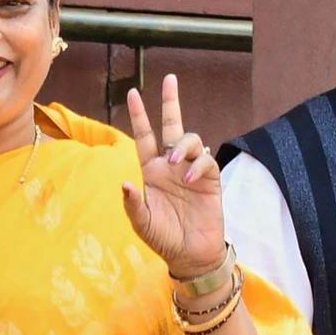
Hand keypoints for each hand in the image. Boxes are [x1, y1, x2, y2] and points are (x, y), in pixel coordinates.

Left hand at [121, 75, 226, 280]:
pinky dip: (197, 165)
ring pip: (192, 140)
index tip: (134, 93)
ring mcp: (191, 171)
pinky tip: (188, 177)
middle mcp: (171, 166)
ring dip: (183, 145)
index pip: (144, 137)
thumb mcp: (142, 223)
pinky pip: (206, 161)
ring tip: (175, 161)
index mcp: (151, 172)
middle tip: (169, 79)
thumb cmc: (162, 238)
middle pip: (172, 127)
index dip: (140, 116)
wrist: (190, 255)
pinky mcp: (210, 180)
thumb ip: (132, 204)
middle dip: (170, 103)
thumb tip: (125, 184)